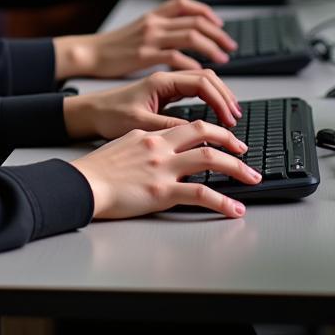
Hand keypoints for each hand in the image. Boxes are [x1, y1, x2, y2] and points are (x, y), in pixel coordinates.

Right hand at [53, 0, 236, 78]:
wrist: (90, 53)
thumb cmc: (114, 46)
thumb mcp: (139, 29)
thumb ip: (160, 28)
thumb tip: (184, 34)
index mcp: (154, 15)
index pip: (187, 5)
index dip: (207, 13)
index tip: (220, 26)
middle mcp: (154, 23)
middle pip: (195, 21)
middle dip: (217, 34)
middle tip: (230, 47)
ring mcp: (150, 38)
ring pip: (190, 36)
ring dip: (211, 48)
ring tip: (222, 59)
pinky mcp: (144, 56)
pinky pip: (175, 56)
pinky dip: (191, 64)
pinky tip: (199, 71)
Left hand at [62, 68, 241, 138]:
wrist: (91, 112)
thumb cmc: (109, 115)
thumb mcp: (140, 124)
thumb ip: (169, 127)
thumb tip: (197, 132)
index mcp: (160, 81)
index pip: (201, 81)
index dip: (219, 99)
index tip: (229, 120)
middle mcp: (164, 79)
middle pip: (206, 77)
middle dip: (225, 95)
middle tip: (236, 118)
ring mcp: (165, 84)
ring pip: (202, 81)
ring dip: (219, 95)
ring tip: (231, 114)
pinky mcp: (164, 93)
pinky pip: (193, 89)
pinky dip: (209, 97)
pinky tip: (214, 111)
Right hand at [71, 120, 259, 218]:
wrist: (82, 183)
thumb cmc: (96, 169)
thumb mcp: (122, 145)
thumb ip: (144, 144)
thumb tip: (157, 149)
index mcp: (150, 134)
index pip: (189, 125)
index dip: (212, 130)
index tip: (224, 138)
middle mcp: (160, 146)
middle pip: (205, 134)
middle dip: (230, 142)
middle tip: (245, 152)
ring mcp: (163, 168)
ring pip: (210, 159)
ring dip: (237, 168)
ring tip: (252, 178)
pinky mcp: (162, 191)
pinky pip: (201, 194)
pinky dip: (223, 202)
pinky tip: (234, 209)